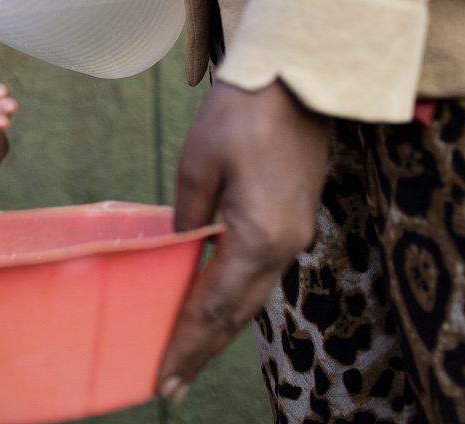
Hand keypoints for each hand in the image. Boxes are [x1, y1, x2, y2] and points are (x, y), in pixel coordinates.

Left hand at [157, 81, 331, 404]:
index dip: (187, 345)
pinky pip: (260, 273)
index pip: (214, 306)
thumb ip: (187, 217)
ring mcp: (294, 235)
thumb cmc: (243, 113)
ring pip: (252, 296)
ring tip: (188, 354)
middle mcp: (283, 246)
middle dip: (202, 349)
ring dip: (219, 327)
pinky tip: (213, 303)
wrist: (299, 79)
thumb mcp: (198, 164)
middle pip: (237, 313)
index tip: (164, 380)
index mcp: (258, 237)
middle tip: (171, 384)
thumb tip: (180, 250)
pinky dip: (234, 296)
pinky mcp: (295, 220)